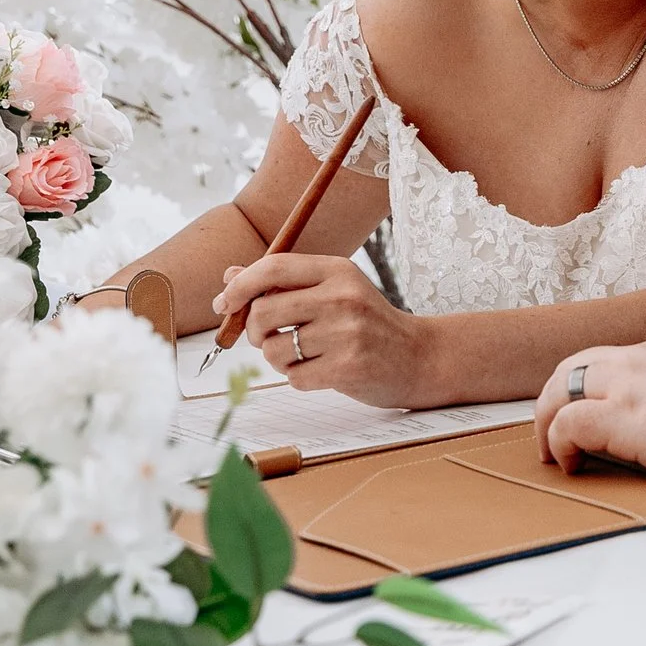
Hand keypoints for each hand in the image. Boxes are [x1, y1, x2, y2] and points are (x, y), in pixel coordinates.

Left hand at [212, 255, 435, 408]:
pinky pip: (294, 377)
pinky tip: (322, 370)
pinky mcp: (348, 366)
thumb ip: (284, 283)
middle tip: (267, 337)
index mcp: (337, 270)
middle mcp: (342, 297)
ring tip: (303, 356)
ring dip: (279, 359)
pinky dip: (299, 378)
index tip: (225, 302)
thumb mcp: (334, 291)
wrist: (419, 356)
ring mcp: (346, 333)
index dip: (240, 286)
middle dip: (254, 331)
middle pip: (264, 311)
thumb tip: (231, 276)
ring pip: (275, 350)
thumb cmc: (369, 324)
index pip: (273, 268)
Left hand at [534, 337, 645, 481]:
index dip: (586, 386)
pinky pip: (569, 424)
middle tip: (553, 432)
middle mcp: (639, 361)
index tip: (586, 411)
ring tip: (555, 454)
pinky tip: (572, 465)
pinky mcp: (625, 419)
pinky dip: (559, 443)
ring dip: (547, 421)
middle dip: (553, 398)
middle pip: (572, 366)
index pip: (608, 359)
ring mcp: (629, 387)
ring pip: (559, 388)